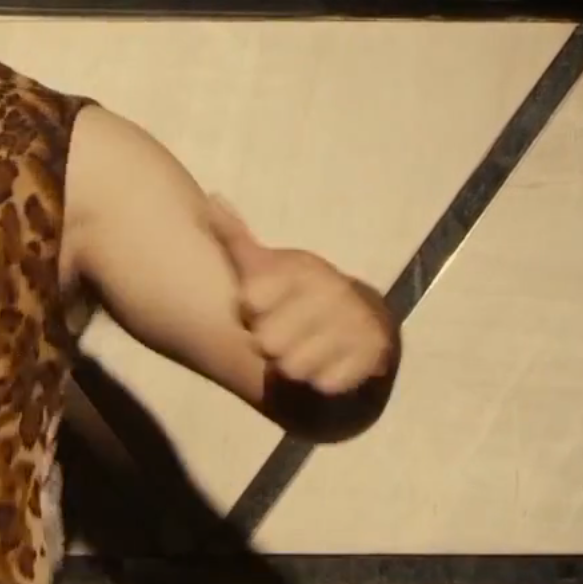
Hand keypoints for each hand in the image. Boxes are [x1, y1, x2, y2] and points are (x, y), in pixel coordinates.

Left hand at [207, 196, 395, 395]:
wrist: (358, 317)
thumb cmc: (298, 292)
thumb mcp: (267, 264)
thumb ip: (235, 238)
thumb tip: (210, 199)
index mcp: (301, 269)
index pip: (248, 301)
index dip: (248, 310)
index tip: (257, 303)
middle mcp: (330, 291)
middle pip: (266, 342)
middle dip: (269, 344)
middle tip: (282, 333)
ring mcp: (353, 322)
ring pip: (292, 367)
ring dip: (292, 365)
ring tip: (302, 349)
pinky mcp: (371, 354)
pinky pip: (324, 383)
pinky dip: (320, 380)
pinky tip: (325, 363)